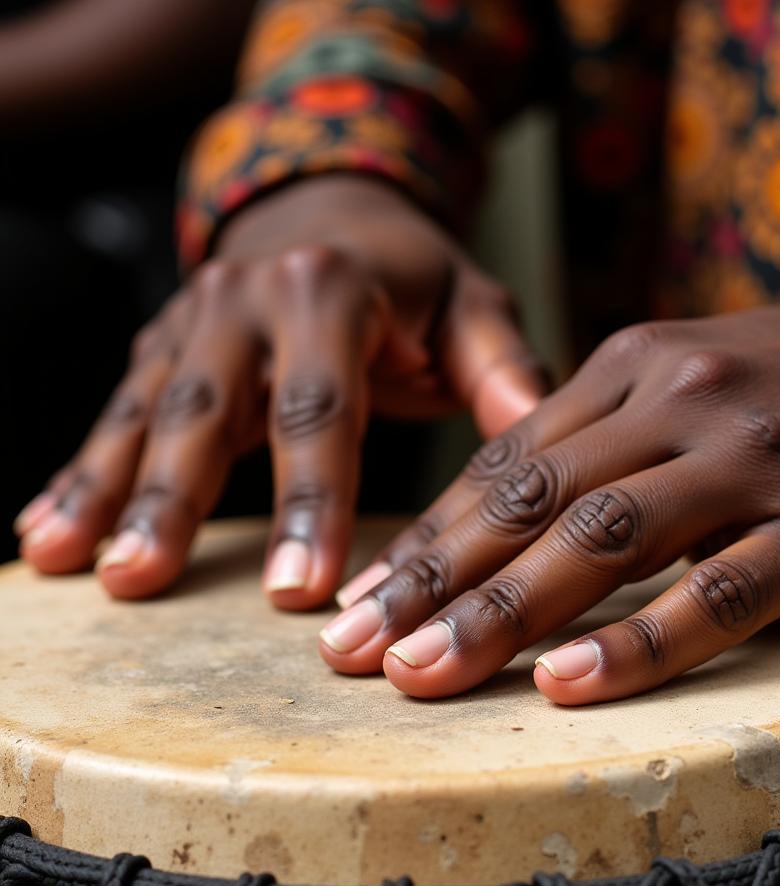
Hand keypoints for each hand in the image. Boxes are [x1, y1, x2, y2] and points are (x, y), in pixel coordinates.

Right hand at [14, 176, 543, 607]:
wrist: (331, 209)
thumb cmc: (414, 278)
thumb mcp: (472, 304)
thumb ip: (502, 368)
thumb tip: (538, 436)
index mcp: (330, 290)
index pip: (321, 408)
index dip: (310, 500)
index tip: (302, 590)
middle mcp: (246, 298)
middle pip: (208, 408)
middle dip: (176, 501)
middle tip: (144, 580)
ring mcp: (193, 321)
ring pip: (145, 412)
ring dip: (108, 491)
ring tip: (73, 565)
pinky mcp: (164, 348)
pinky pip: (118, 413)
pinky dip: (82, 474)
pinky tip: (47, 535)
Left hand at [318, 242, 779, 703]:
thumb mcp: (693, 374)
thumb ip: (601, 432)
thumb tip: (503, 505)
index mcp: (637, 367)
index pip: (506, 462)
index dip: (426, 536)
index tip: (359, 602)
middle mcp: (681, 406)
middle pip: (532, 501)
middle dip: (432, 581)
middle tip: (351, 654)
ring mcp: (754, 466)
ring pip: (606, 541)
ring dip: (506, 614)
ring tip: (424, 676)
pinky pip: (719, 593)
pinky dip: (640, 642)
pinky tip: (568, 685)